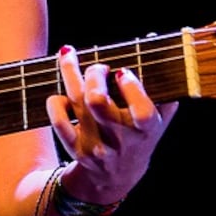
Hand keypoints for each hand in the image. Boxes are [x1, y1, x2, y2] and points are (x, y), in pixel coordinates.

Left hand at [45, 46, 177, 202]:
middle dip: (93, 75)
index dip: (133, 90)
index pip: (143, 113)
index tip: (123, 72)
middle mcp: (122, 141)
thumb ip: (160, 84)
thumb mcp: (158, 119)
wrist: (115, 177)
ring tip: (68, 54)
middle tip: (98, 66)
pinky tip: (61, 93)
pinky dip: (56, 103)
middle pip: (98, 103)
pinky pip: (59, 121)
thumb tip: (150, 38)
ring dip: (70, 73)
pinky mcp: (76, 149)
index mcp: (146, 131)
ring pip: (76, 103)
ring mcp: (97, 146)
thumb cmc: (139, 136)